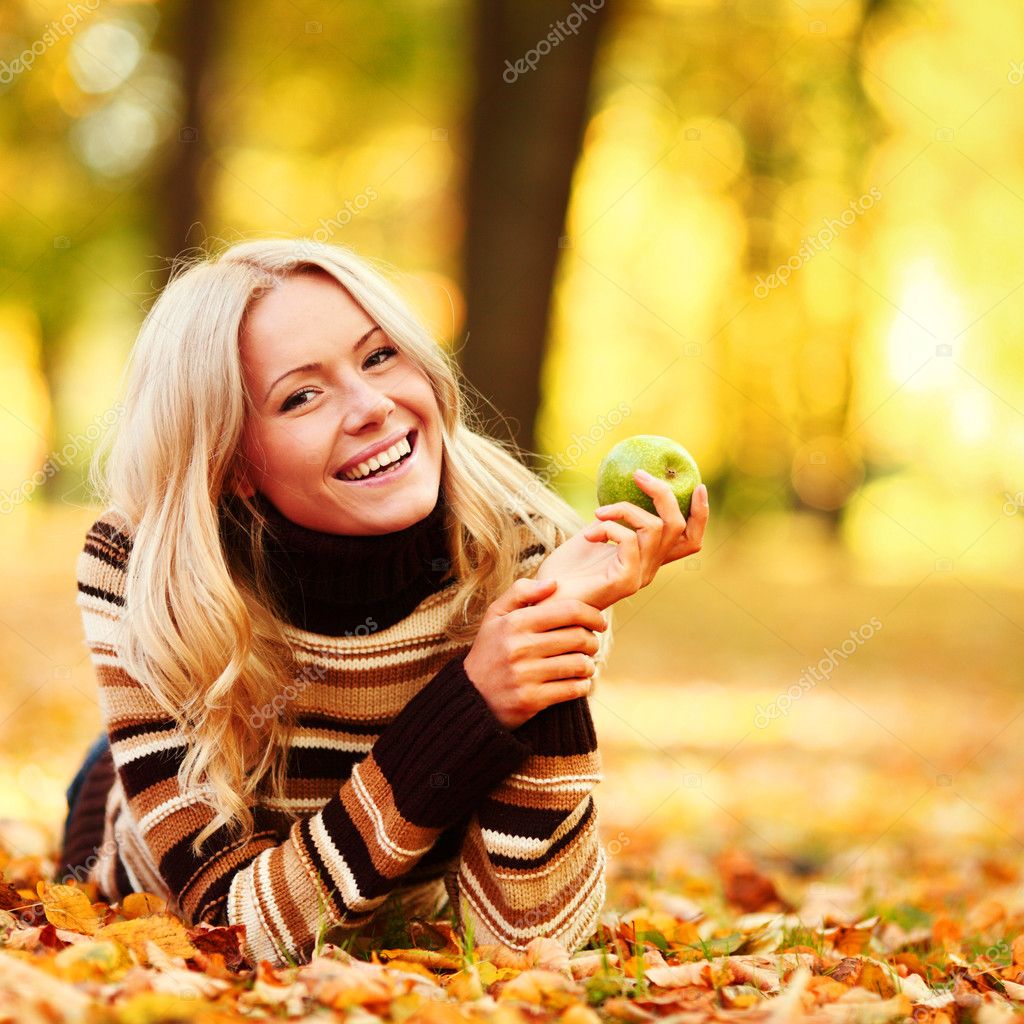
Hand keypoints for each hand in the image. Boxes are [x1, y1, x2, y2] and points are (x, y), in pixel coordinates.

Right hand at [464, 578, 608, 730]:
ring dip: (589, 664)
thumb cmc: (490, 650)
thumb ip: (520, 592)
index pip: (568, 611)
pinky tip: (579, 682)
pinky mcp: (531, 700)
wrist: (470, 696)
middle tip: (591, 644)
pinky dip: (583, 685)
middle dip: (593, 641)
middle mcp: (520, 647)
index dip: (592, 614)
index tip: (600, 622)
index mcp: (515, 623)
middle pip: (578, 638)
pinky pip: (572, 690)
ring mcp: (526, 675)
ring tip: (585, 663)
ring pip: (579, 664)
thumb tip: (553, 582)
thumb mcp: (495, 615)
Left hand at [534, 474, 708, 609]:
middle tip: (639, 475)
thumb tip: (625, 487)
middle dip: (663, 495)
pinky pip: (629, 540)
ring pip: (655, 527)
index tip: (698, 486)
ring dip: (624, 509)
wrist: (544, 600)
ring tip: (598, 513)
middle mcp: (650, 568)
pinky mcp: (626, 581)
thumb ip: (614, 518)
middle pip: (679, 527)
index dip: (700, 514)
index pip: (689, 539)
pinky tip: (589, 535)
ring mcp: (640, 576)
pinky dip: (609, 527)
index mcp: (648, 558)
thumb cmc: (565, 569)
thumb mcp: (594, 534)